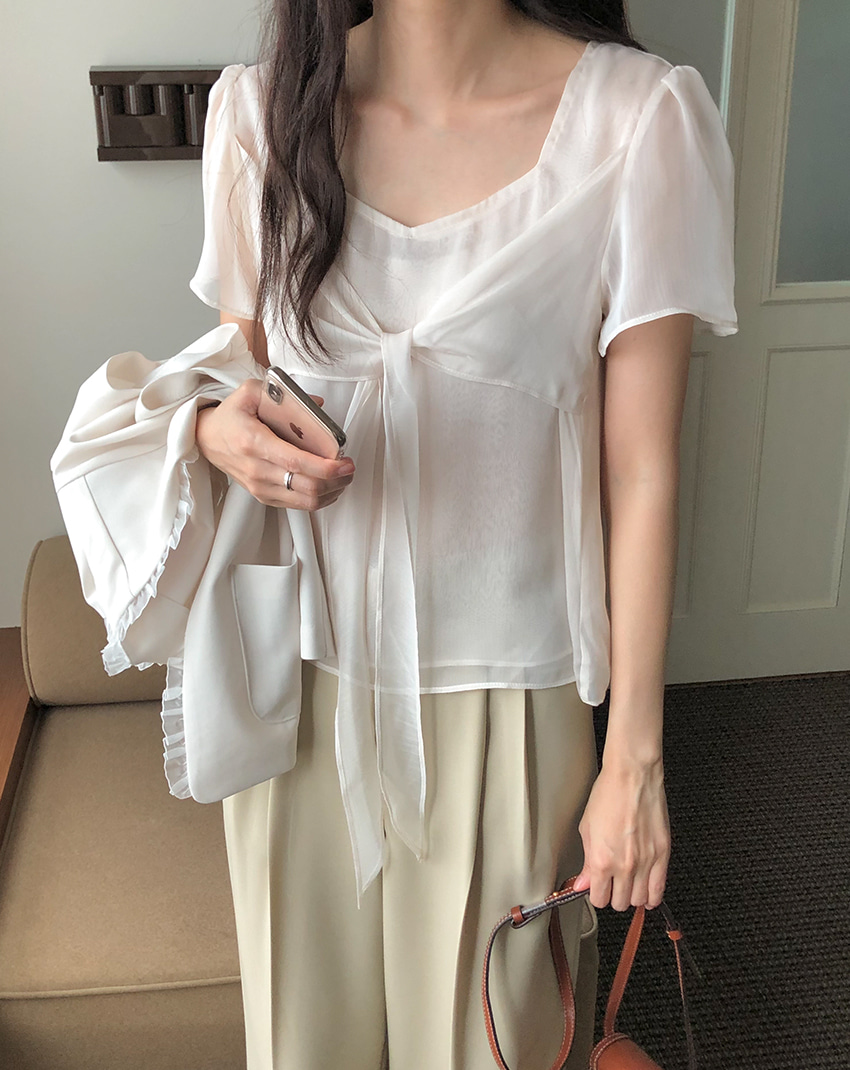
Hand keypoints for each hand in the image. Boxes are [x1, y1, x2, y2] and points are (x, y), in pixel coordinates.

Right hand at [195, 378, 354, 510]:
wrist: (207, 439)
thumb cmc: (231, 416)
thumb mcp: (251, 392)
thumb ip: (284, 393)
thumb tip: (317, 405)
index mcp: (254, 442)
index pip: (296, 463)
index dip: (325, 467)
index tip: (344, 462)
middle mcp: (257, 470)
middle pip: (306, 487)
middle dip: (336, 480)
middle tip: (349, 467)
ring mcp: (260, 487)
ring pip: (306, 501)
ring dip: (332, 491)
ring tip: (342, 476)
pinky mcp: (264, 496)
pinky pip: (298, 505)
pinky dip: (319, 498)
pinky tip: (328, 485)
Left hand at [573, 755, 670, 910]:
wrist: (633, 777)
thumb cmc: (609, 795)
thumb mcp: (587, 828)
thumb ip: (587, 862)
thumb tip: (583, 883)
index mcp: (602, 860)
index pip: (599, 899)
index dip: (597, 894)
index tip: (597, 887)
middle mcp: (625, 866)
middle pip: (620, 903)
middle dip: (614, 895)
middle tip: (612, 883)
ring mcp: (647, 862)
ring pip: (640, 901)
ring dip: (632, 895)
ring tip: (628, 884)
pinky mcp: (663, 855)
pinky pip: (659, 890)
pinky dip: (652, 896)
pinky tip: (647, 893)